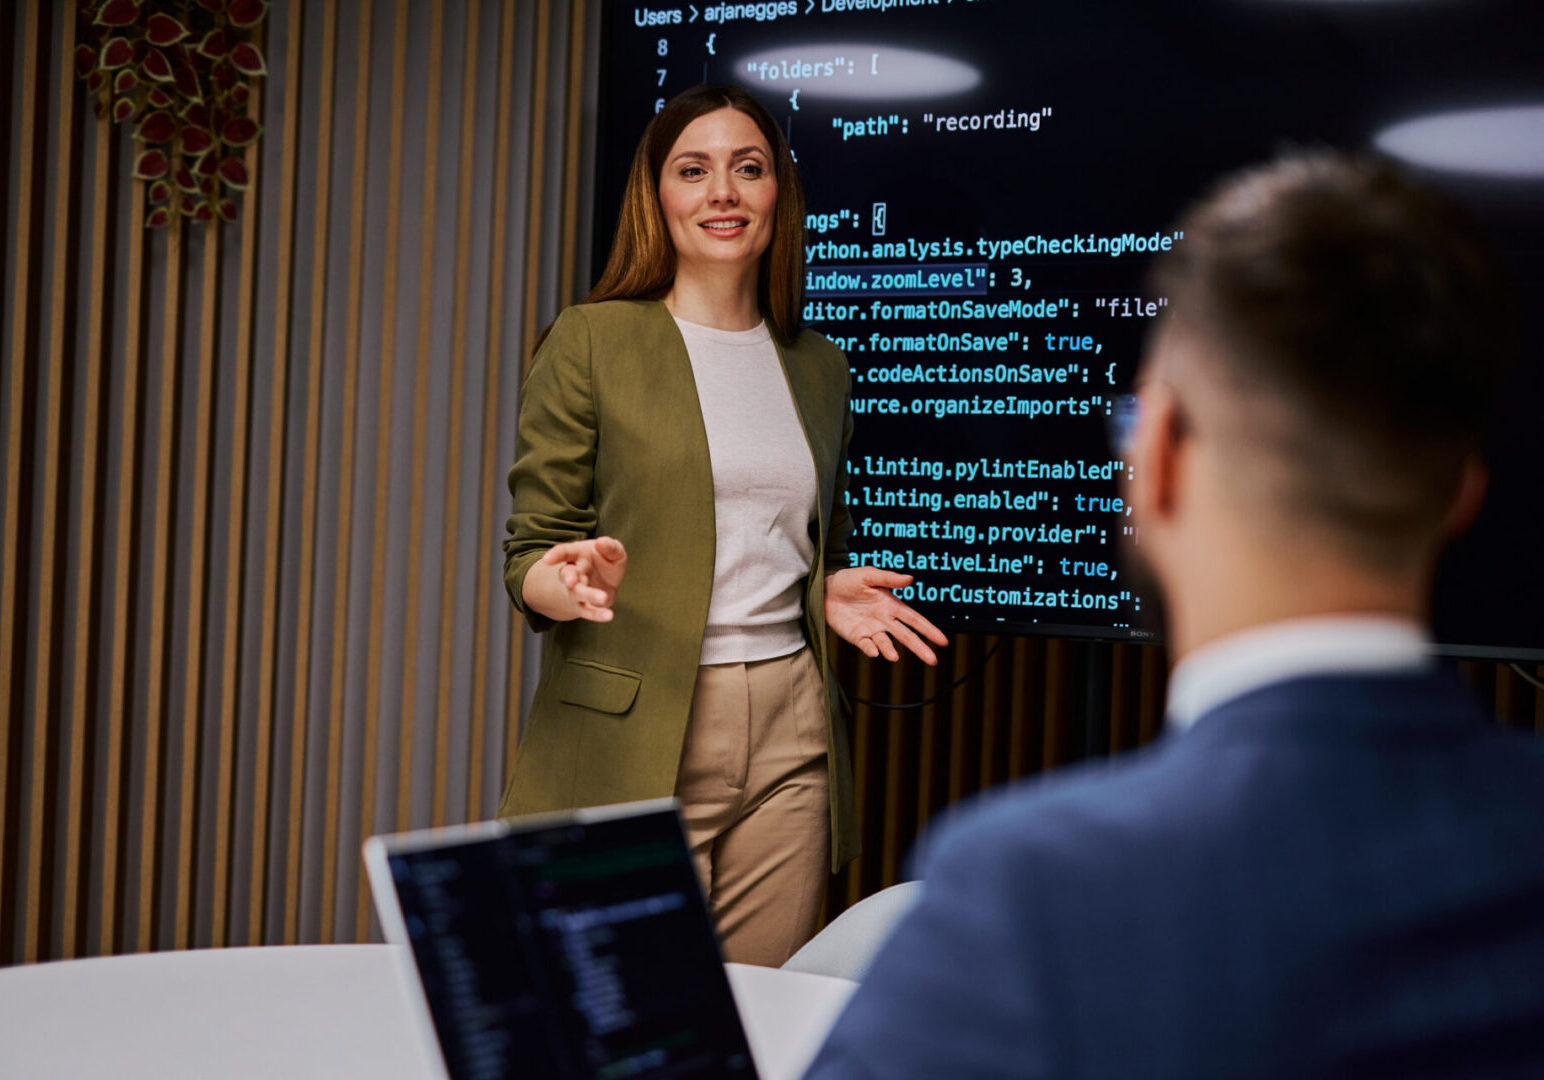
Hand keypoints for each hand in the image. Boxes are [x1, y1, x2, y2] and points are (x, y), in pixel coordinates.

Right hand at [540, 536, 626, 621]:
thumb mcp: (613, 551)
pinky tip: (608, 615)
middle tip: (570, 581)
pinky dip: (597, 614)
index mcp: (578, 554)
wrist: (605, 582)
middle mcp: (574, 572)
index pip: (564, 552)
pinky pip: (588, 611)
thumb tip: (602, 542)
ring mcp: (577, 590)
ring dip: (588, 595)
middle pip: (567, 574)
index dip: (555, 555)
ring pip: (577, 593)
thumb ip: (610, 547)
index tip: (547, 560)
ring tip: (602, 598)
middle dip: (568, 577)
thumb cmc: (606, 561)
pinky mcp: (585, 605)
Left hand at [825, 567, 947, 664]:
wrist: (825, 590)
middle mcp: (885, 620)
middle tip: (933, 661)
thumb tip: (910, 578)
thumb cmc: (848, 580)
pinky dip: (871, 649)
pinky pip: (866, 645)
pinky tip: (874, 651)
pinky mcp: (856, 637)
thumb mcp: (868, 575)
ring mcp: (871, 630)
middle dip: (920, 648)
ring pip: (886, 644)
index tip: (943, 641)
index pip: (914, 619)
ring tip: (893, 656)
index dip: (929, 629)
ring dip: (890, 650)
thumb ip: (888, 578)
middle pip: (906, 636)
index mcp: (891, 605)